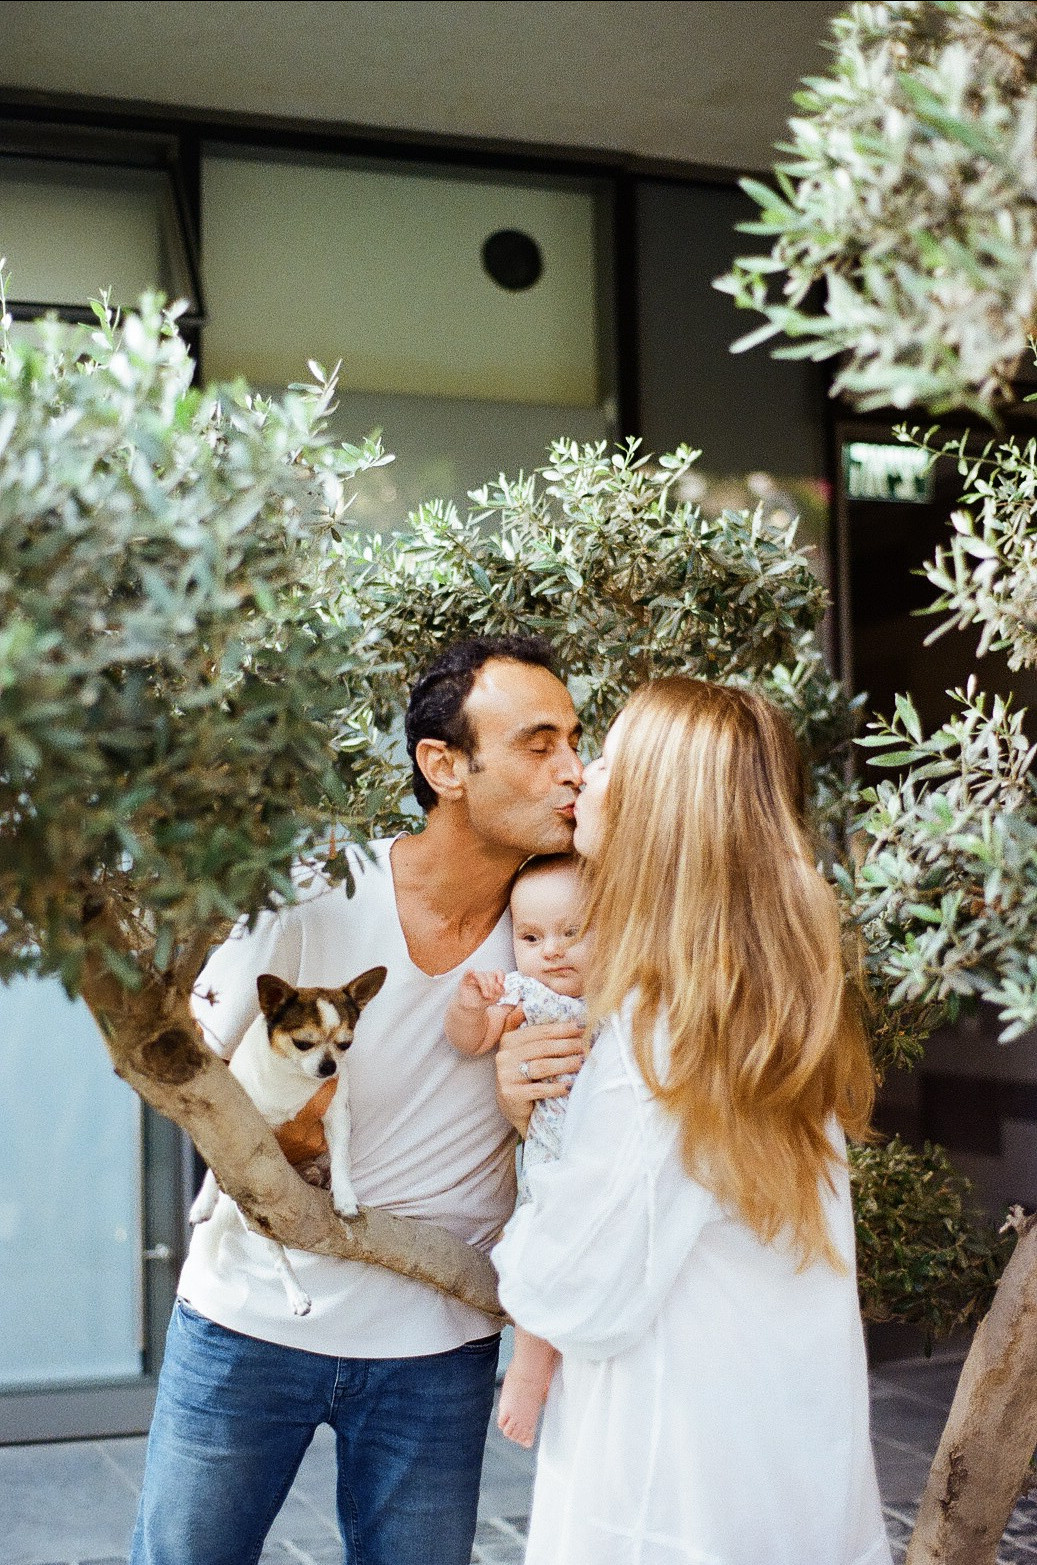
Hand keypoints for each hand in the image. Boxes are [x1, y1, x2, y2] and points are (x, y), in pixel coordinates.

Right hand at [457, 969, 507, 1007]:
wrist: (470, 1008)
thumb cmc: (482, 1001)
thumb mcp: (493, 999)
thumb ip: (499, 993)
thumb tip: (500, 986)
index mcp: (492, 978)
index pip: (498, 972)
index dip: (501, 976)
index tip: (501, 983)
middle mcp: (484, 976)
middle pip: (490, 974)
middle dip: (492, 985)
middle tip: (491, 996)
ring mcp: (474, 977)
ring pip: (481, 974)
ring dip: (485, 985)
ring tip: (487, 996)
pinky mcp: (465, 980)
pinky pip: (468, 972)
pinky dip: (470, 971)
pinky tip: (472, 971)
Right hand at [495, 1010, 587, 1136]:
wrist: (513, 1107)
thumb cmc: (523, 1074)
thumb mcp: (519, 1049)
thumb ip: (518, 1024)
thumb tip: (524, 1002)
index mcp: (508, 1040)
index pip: (539, 1031)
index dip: (562, 1028)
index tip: (582, 1026)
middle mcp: (504, 1056)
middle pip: (542, 1047)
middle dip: (567, 1045)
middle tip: (586, 1045)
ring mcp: (505, 1076)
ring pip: (542, 1066)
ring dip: (565, 1064)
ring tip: (581, 1062)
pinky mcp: (510, 1094)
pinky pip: (538, 1088)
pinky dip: (556, 1087)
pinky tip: (570, 1085)